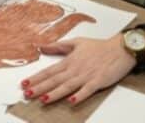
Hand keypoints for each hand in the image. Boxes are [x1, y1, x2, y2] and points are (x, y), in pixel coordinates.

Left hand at [22, 35, 136, 104]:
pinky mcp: (98, 81)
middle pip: (54, 80)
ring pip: (67, 86)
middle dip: (40, 87)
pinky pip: (87, 90)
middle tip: (27, 94)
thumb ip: (58, 46)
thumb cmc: (98, 46)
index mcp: (69, 61)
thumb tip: (41, 46)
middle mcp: (75, 69)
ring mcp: (86, 76)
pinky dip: (80, 95)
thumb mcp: (76, 42)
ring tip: (43, 99)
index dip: (36, 77)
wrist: (120, 49)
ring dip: (55, 93)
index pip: (49, 71)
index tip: (24, 83)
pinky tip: (72, 101)